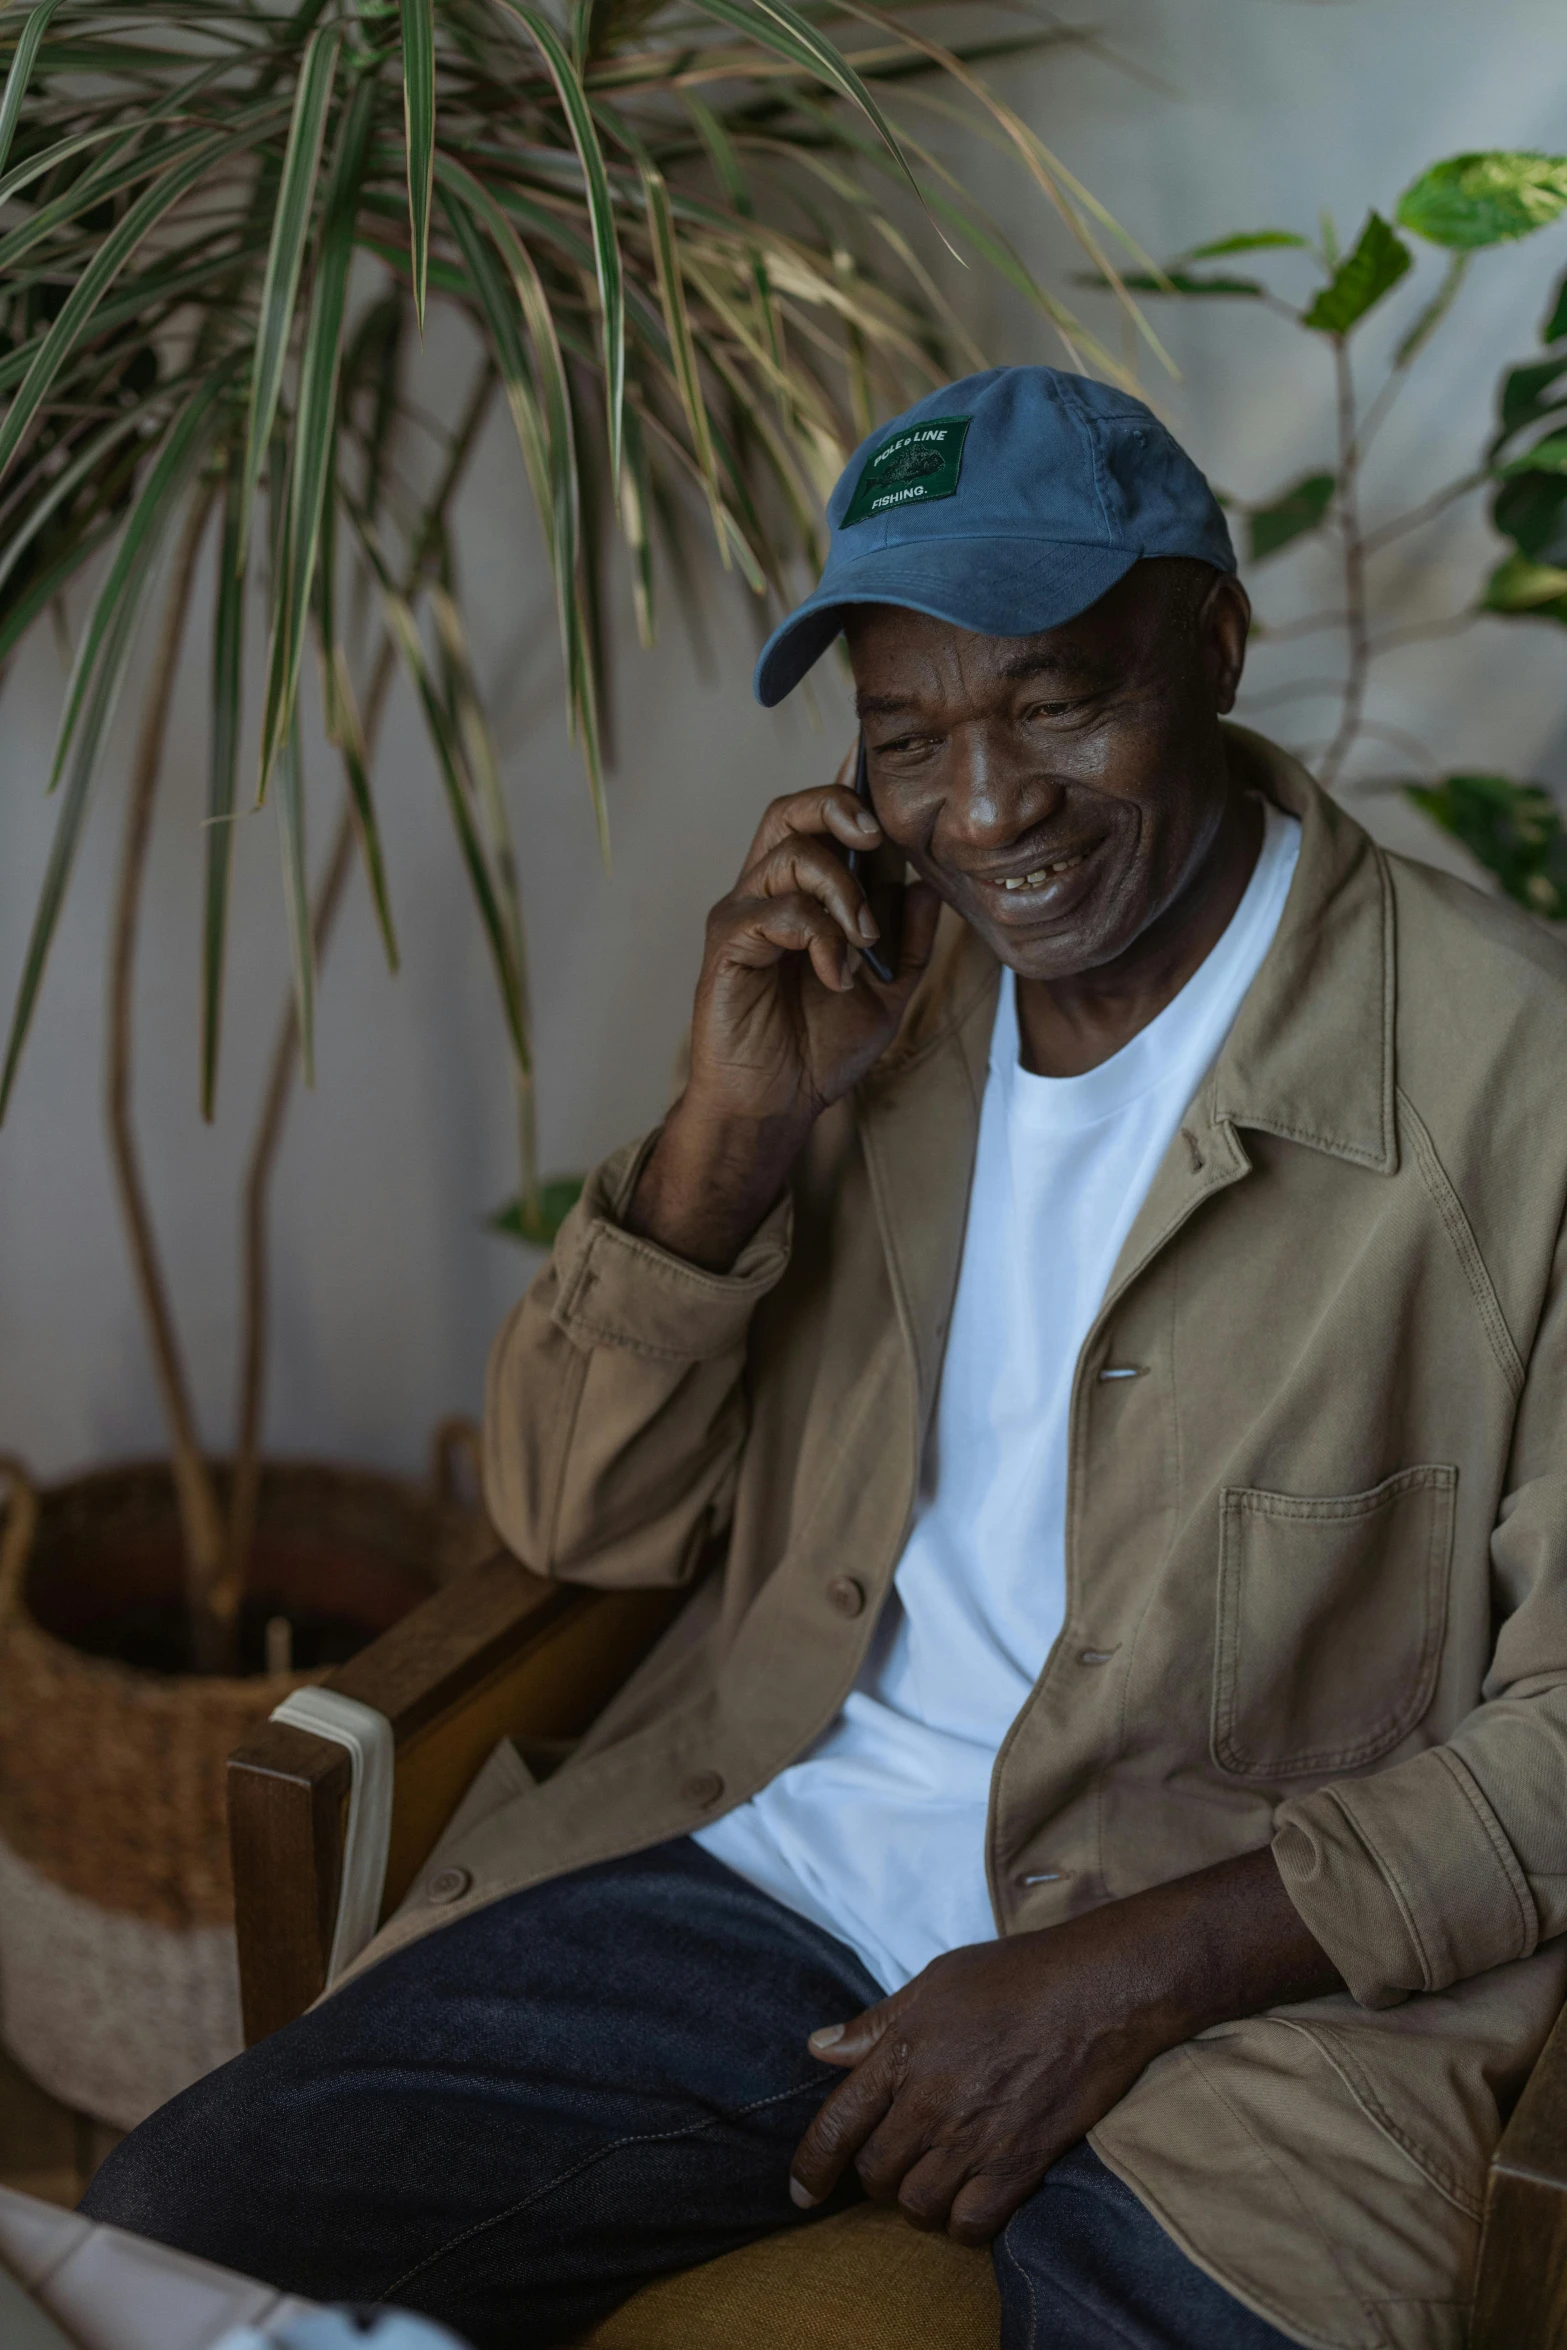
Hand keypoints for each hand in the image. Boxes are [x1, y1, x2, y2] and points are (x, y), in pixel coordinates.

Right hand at [627, 756, 939, 1269]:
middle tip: (875, 837)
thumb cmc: (820, 1048)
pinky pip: (774, 908)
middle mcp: (769, 894)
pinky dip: (819, 936)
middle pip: (789, 810)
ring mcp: (745, 916)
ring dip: (842, 892)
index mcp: (805, 896)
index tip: (887, 773)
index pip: (825, 823)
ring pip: (789, 853)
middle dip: (837, 806)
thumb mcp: (888, 992)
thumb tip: (930, 884)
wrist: (778, 1106)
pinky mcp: (728, 945)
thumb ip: (910, 939)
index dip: (854, 789)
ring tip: (863, 943)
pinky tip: (837, 976)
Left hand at [788, 1848, 1340, 2244]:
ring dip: (918, 2200)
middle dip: (875, 2175)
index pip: (837, 2124)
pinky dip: (962, 2224)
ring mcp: (975, 2137)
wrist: (1098, 1989)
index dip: (810, 2166)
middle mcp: (931, 2102)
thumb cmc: (1016, 1975)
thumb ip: (876, 2023)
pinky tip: (968, 2202)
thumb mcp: (936, 1981)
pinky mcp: (1019, 2163)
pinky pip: (971, 2224)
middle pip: (875, 2173)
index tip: (799, 2191)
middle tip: (897, 2160)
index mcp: (902, 2052)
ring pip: (918, 2205)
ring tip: (934, 2178)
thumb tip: (820, 2048)